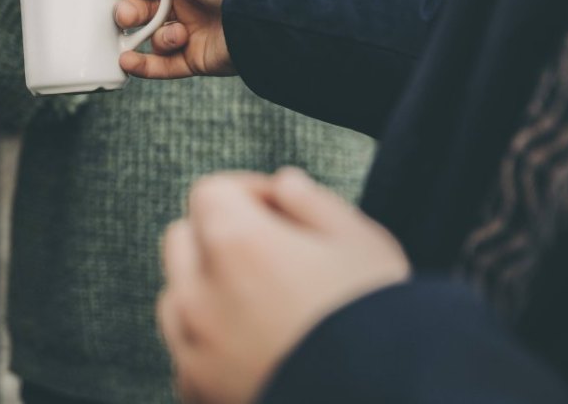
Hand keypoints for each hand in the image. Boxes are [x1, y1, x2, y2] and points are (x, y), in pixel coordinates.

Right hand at [111, 0, 241, 77]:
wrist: (254, 9)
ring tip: (174, 34)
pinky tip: (127, 60)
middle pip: (143, 10)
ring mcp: (192, 31)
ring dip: (153, 35)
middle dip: (131, 13)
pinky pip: (163, 66)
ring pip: (152, 37)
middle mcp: (187, 2)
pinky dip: (143, 66)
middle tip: (129, 16)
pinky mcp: (195, 59)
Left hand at [158, 168, 410, 403]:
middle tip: (273, 255)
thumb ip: (312, 201)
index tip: (281, 211)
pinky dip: (208, 347)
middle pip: (183, 239)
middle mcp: (200, 294)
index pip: (210, 192)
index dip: (249, 193)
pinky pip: (186, 355)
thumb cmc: (379, 319)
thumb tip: (283, 185)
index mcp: (235, 243)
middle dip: (219, 236)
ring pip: (176, 297)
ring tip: (262, 305)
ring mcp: (195, 348)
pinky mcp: (200, 390)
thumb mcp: (360, 240)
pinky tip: (253, 349)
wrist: (391, 396)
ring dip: (206, 290)